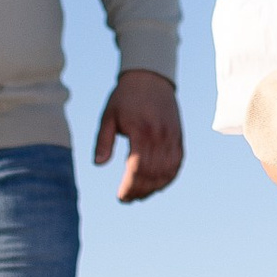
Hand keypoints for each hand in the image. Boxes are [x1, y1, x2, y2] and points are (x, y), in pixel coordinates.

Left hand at [94, 68, 183, 201]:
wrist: (150, 77)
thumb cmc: (125, 97)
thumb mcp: (108, 116)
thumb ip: (103, 141)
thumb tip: (98, 164)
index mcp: (141, 131)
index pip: (137, 168)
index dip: (130, 186)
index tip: (121, 197)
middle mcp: (160, 135)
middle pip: (153, 173)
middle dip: (140, 191)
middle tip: (128, 199)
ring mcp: (172, 136)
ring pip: (167, 171)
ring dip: (154, 187)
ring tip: (140, 195)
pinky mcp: (178, 136)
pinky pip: (177, 163)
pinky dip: (169, 177)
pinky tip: (157, 185)